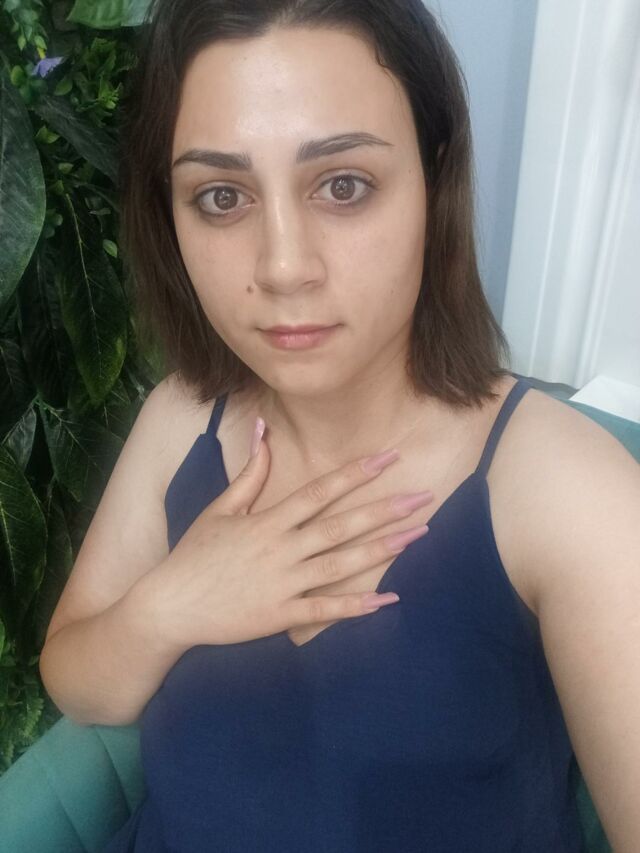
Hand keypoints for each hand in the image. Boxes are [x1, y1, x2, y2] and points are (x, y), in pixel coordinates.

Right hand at [147, 417, 430, 647]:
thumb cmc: (194, 555)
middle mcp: (281, 549)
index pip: (319, 492)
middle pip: (340, 525)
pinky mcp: (280, 616)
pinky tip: (387, 599)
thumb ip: (250, 473)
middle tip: (423, 497)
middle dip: (384, 510)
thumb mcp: (220, 509)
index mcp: (268, 521)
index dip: (355, 474)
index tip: (388, 459)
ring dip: (381, 550)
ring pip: (340, 564)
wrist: (169, 606)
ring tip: (417, 535)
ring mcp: (283, 584)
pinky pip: (324, 611)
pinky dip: (356, 607)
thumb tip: (263, 429)